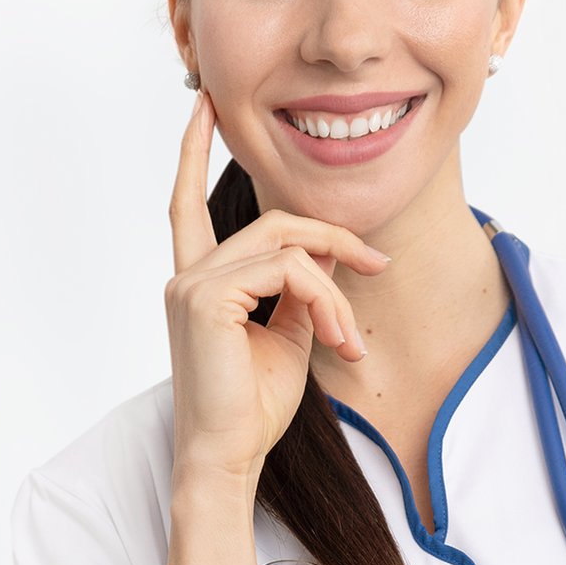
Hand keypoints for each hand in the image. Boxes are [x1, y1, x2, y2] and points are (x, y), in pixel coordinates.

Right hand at [161, 95, 384, 492]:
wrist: (230, 457)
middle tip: (377, 269)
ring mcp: (191, 284)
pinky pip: (287, 273)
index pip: (188, 202)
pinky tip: (336, 340)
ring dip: (336, 291)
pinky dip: (324, 302)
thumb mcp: (290, 335)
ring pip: (288, 249)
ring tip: (351, 341)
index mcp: (199, 281)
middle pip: (274, 223)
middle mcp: (188, 275)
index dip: (194, 152)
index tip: (204, 107)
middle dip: (334, 239)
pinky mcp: (205, 299)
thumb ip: (302, 288)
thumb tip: (330, 250)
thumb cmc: (254, 407)